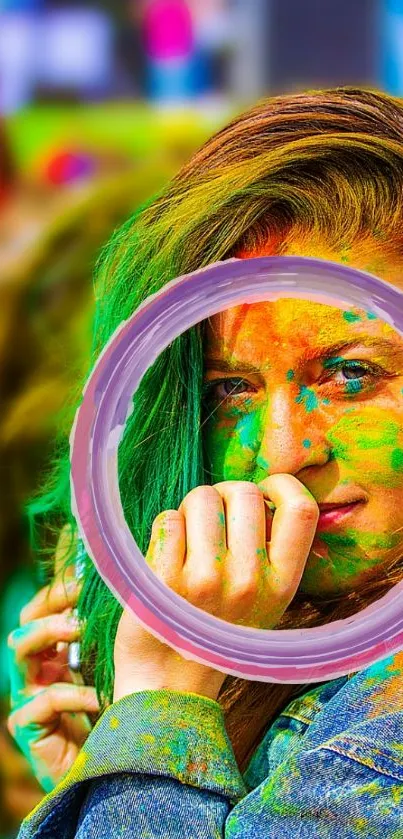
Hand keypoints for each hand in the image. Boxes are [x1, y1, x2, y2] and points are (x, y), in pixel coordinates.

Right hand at [7, 528, 99, 791]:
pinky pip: (44, 699)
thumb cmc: (121, 715)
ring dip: (52, 631)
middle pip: (26, 619)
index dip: (63, 590)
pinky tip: (99, 697)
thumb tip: (139, 591)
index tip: (90, 578)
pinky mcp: (29, 725)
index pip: (46, 607)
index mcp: (58, 652)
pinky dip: (74, 694)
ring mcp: (29, 695)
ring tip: (81, 629)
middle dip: (52, 604)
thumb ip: (116, 638)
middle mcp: (39, 669)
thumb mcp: (119, 667)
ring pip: (20, 647)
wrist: (116, 772)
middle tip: (82, 599)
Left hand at [113, 475, 318, 703]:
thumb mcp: (263, 601)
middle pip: (244, 492)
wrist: (169, 685)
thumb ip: (269, 552)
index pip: (302, 510)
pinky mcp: (165, 581)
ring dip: (190, 509)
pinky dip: (166, 527)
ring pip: (202, 498)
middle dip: (223, 495)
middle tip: (212, 520)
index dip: (282, 485)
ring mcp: (207, 580)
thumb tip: (257, 492)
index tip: (264, 491)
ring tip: (188, 539)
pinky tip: (167, 555)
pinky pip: (168, 519)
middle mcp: (250, 581)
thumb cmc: (215, 631)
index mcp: (282, 585)